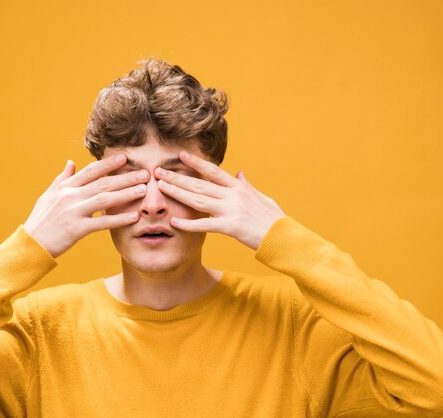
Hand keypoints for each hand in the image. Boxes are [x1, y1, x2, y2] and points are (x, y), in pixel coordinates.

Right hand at [24, 153, 144, 257]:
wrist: (30, 243)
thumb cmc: (41, 220)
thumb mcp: (48, 196)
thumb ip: (62, 178)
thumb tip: (71, 162)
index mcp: (65, 187)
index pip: (91, 171)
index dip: (109, 164)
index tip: (125, 157)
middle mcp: (70, 196)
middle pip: (103, 183)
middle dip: (125, 177)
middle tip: (145, 173)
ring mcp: (73, 212)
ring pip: (104, 199)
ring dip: (126, 194)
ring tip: (144, 190)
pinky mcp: (76, 229)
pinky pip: (102, 222)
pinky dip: (119, 219)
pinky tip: (134, 216)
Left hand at [154, 151, 285, 249]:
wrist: (283, 235)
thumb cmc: (273, 218)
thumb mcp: (261, 197)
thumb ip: (247, 185)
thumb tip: (240, 172)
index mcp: (239, 187)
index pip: (213, 171)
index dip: (196, 163)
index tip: (180, 155)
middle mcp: (233, 195)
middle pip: (200, 184)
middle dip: (178, 177)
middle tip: (159, 171)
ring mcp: (231, 210)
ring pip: (198, 200)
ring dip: (178, 193)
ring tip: (161, 187)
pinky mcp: (231, 227)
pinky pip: (205, 225)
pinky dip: (188, 224)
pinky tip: (174, 222)